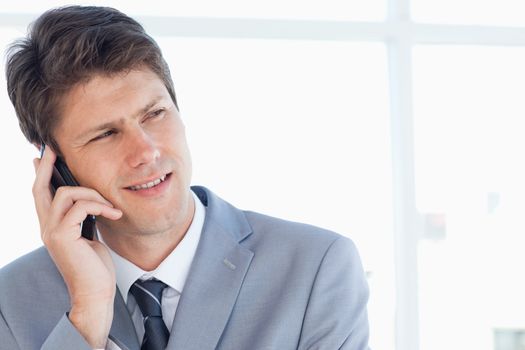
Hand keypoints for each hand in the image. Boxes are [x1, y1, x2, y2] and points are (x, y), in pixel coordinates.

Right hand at [32, 147, 122, 347]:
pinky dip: (100, 206)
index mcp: (53, 226)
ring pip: (66, 193)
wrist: (95, 292)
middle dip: (46, 166)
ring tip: (110, 207)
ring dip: (93, 194)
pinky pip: (80, 206)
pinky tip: (114, 214)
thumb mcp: (88, 235)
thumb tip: (89, 201)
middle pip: (39, 188)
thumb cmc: (95, 266)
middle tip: (52, 150)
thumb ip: (83, 218)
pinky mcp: (62, 236)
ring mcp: (51, 231)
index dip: (41, 173)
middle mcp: (46, 227)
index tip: (43, 156)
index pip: (41, 194)